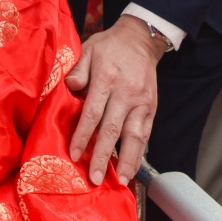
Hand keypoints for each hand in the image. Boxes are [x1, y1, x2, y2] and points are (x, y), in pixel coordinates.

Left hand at [64, 15, 163, 184]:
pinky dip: (139, 152)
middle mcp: (126, 92)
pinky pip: (146, 133)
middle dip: (103, 155)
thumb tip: (69, 87)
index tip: (74, 154)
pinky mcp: (151, 107)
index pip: (93, 112)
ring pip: (134, 135)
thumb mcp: (88, 49)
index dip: (83, 135)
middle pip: (113, 129)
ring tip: (121, 181)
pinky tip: (133, 167)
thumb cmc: (109, 46)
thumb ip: (78, 69)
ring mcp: (142, 102)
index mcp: (107, 78)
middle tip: (95, 178)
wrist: (140, 39)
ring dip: (127, 160)